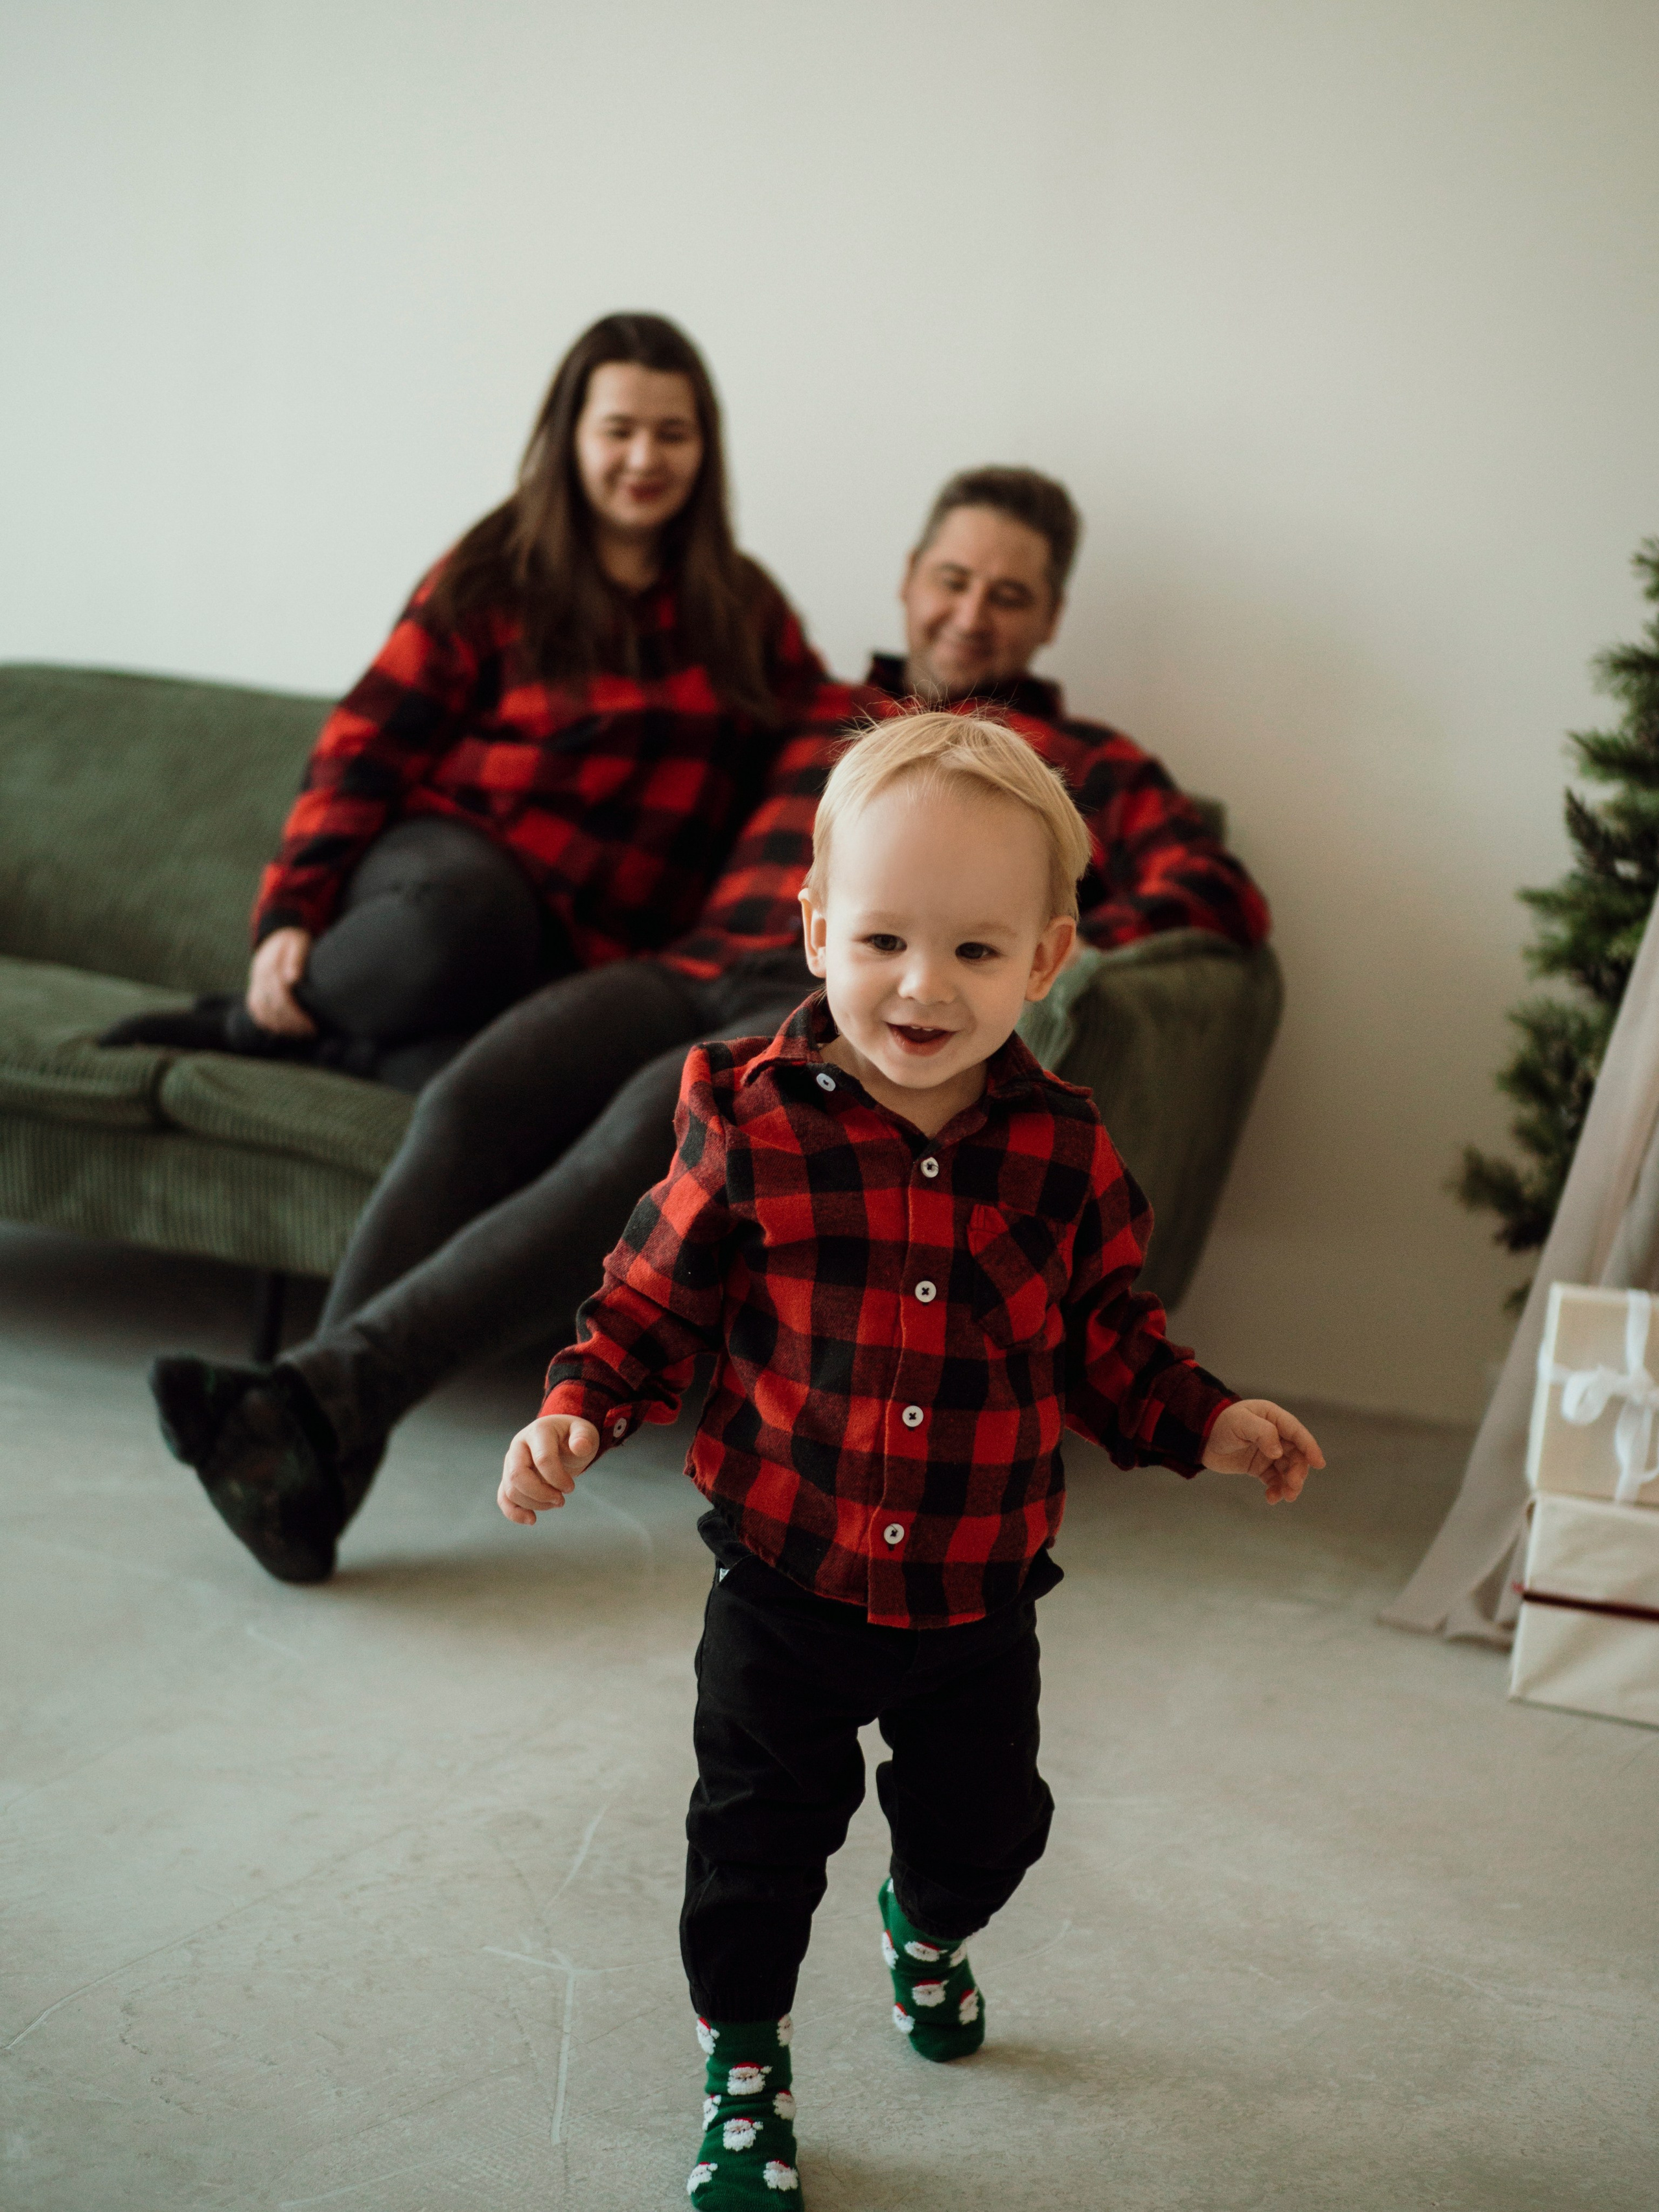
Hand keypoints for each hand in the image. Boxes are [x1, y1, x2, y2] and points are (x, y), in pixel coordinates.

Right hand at [247, 928, 315, 1034]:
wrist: (277, 934)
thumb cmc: (294, 941)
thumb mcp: (298, 943)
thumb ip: (296, 959)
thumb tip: (292, 979)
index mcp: (270, 965)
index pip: (281, 996)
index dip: (295, 1013)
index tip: (311, 1025)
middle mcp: (259, 975)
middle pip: (272, 1006)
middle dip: (291, 1023)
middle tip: (310, 1032)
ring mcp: (255, 982)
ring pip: (262, 1011)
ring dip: (280, 1026)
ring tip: (300, 1034)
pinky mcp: (255, 988)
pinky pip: (256, 1008)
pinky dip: (267, 1022)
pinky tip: (282, 1030)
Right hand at [498, 1415, 599, 1523]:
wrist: (560, 1438)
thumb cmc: (573, 1436)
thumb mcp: (585, 1432)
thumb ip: (585, 1437)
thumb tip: (580, 1446)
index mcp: (538, 1431)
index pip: (542, 1459)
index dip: (558, 1478)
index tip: (571, 1488)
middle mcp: (518, 1445)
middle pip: (518, 1475)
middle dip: (541, 1494)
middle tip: (561, 1501)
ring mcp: (510, 1462)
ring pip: (511, 1489)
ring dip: (535, 1503)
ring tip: (556, 1503)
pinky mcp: (509, 1477)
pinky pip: (503, 1498)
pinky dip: (514, 1513)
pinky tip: (532, 1520)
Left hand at [1201, 1398, 1323, 1503]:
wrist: (1200, 1436)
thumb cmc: (1221, 1423)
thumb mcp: (1241, 1422)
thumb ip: (1263, 1434)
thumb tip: (1279, 1452)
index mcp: (1274, 1418)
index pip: (1297, 1433)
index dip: (1310, 1447)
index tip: (1319, 1463)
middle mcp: (1276, 1435)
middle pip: (1296, 1455)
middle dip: (1298, 1472)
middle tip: (1293, 1487)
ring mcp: (1269, 1452)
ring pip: (1288, 1470)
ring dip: (1289, 1484)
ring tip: (1285, 1497)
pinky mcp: (1260, 1467)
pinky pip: (1274, 1480)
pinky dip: (1276, 1490)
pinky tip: (1271, 1499)